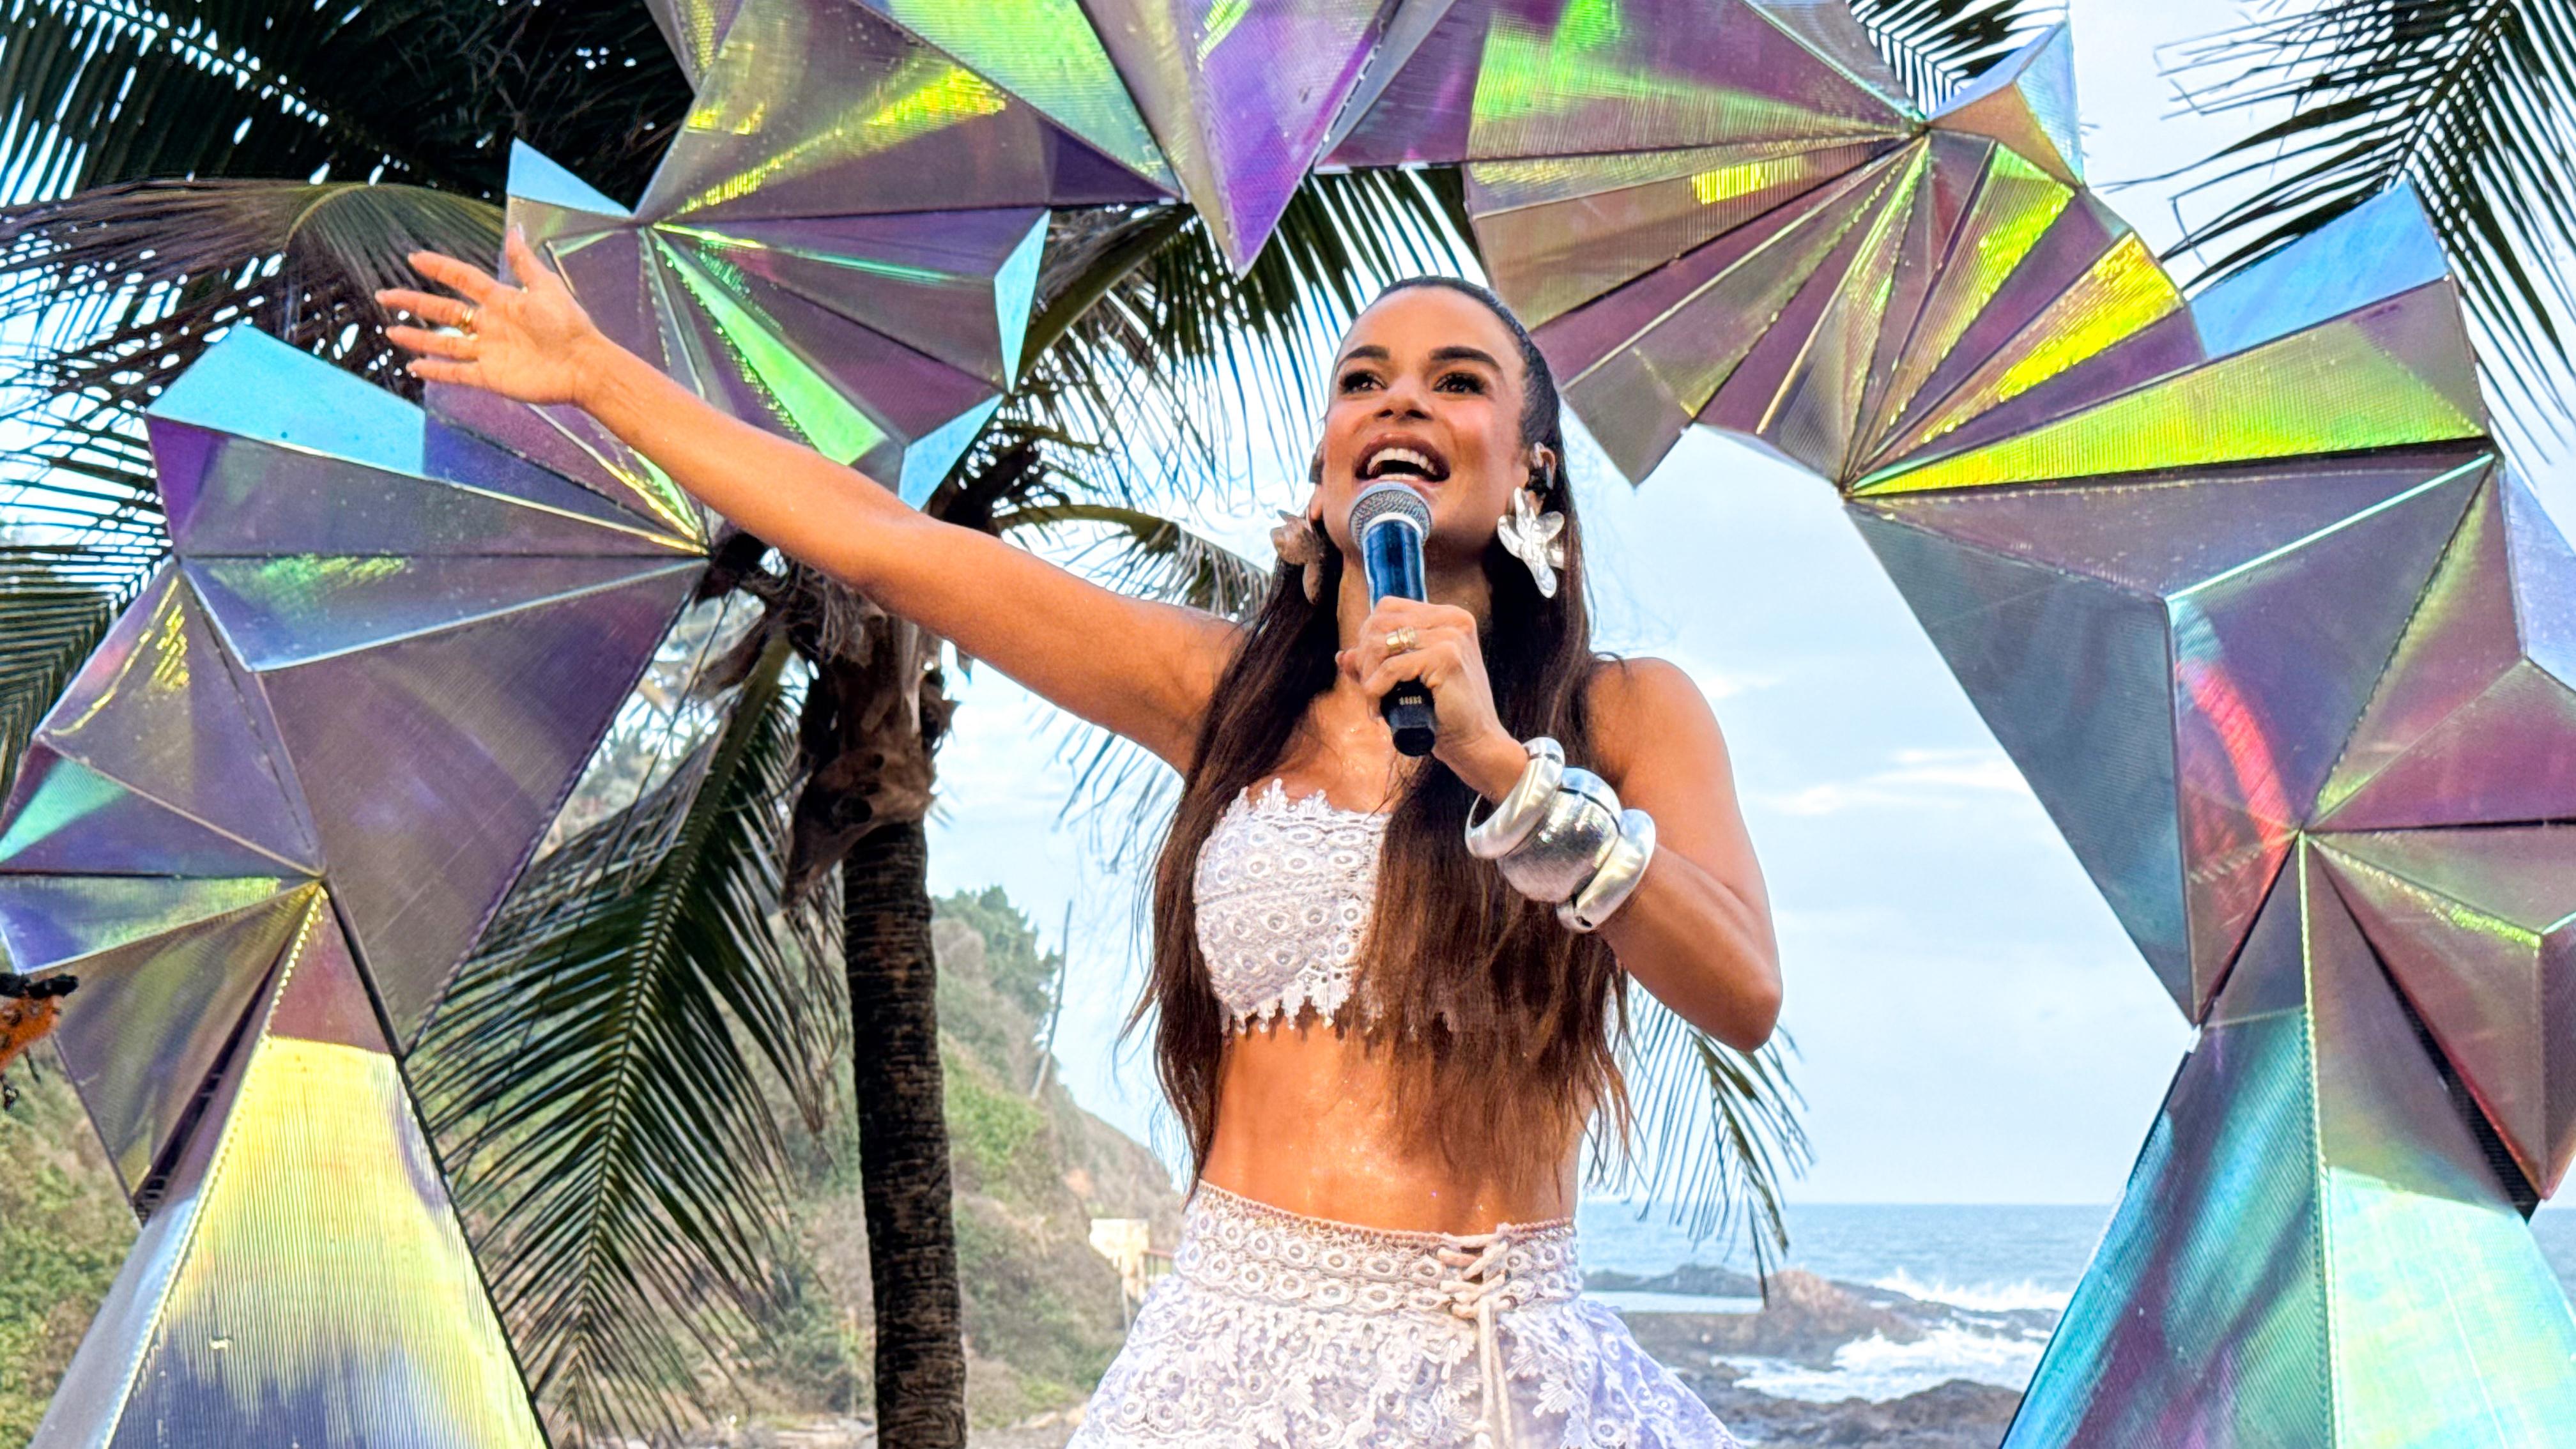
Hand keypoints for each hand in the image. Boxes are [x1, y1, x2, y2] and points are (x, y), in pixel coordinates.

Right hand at [375, 228, 612, 406]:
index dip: (440, 268)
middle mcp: (490, 325)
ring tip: (391, 331)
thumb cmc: (570, 325)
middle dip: (414, 303)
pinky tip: (414, 367)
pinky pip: (457, 373)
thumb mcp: (545, 287)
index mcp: (502, 301)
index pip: (463, 279)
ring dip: (418, 338)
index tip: (415, 258)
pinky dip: (436, 371)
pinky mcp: (490, 376)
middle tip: (385, 295)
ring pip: (444, 343)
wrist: (584, 365)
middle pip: (444, 311)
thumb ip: (524, 262)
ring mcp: (488, 351)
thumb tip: (515, 229)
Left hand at [1338, 598, 1527, 797]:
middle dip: (1364, 659)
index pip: (1387, 608)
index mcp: (1447, 616)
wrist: (1474, 743)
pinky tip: (1379, 710)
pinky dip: (1375, 690)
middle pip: (1379, 623)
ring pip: (1380, 645)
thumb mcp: (1406, 682)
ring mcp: (1451, 635)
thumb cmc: (1442, 714)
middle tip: (1369, 690)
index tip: (1368, 670)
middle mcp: (1452, 619)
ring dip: (1367, 677)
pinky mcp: (1447, 657)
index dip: (1367, 637)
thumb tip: (1342, 656)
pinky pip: (1390, 668)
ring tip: (1375, 703)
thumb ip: (1377, 665)